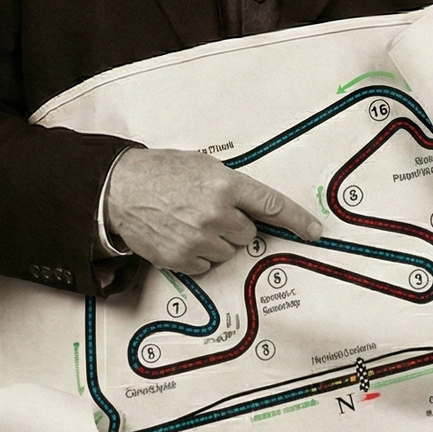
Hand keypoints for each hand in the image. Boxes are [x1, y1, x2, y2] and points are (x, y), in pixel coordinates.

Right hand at [103, 148, 323, 274]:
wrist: (118, 190)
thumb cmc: (161, 173)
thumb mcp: (203, 166)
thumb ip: (232, 186)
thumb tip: (258, 209)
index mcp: (225, 184)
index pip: (271, 205)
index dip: (297, 220)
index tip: (314, 232)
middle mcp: (216, 213)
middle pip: (248, 233)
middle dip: (234, 225)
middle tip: (208, 212)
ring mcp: (198, 239)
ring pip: (228, 251)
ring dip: (216, 240)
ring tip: (189, 222)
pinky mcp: (182, 258)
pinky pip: (206, 265)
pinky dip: (197, 254)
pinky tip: (179, 235)